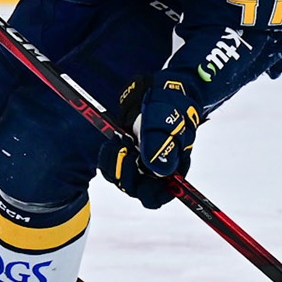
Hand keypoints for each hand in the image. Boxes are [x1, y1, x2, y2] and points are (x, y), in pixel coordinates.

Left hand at [98, 73, 200, 208]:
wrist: (161, 85)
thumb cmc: (173, 101)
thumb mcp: (169, 116)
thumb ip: (162, 140)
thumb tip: (156, 168)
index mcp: (173, 167)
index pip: (158, 196)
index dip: (148, 193)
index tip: (140, 171)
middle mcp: (155, 168)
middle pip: (135, 190)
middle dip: (125, 173)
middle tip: (125, 147)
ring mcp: (138, 160)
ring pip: (119, 178)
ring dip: (114, 162)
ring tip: (120, 139)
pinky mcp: (124, 150)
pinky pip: (109, 163)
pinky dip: (108, 154)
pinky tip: (114, 138)